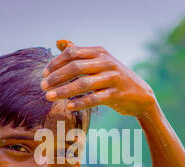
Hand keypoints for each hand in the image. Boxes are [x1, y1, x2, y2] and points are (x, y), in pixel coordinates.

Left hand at [41, 40, 156, 116]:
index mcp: (99, 52)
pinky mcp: (117, 94)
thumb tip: (59, 42)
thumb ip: (79, 52)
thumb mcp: (99, 62)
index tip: (43, 75)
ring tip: (49, 97)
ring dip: (63, 91)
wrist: (141, 95)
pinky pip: (95, 98)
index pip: (72, 53)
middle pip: (75, 67)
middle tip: (43, 87)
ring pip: (83, 84)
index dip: (55, 64)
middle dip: (56, 77)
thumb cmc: (114, 78)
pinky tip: (69, 106)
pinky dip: (81, 102)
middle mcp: (106, 62)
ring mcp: (113, 78)